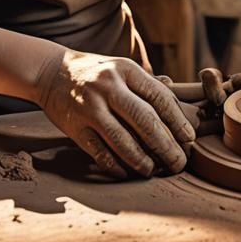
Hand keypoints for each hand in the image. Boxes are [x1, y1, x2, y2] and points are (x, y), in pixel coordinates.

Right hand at [36, 49, 195, 178]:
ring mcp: (89, 106)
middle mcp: (109, 86)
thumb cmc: (97, 73)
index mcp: (126, 70)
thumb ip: (148, 85)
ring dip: (141, 159)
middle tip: (179, 162)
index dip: (177, 119)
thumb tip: (180, 109)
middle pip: (144, 119)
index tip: (189, 138)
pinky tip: (125, 173)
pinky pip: (98, 151)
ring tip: (153, 171)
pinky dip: (113, 165)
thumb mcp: (123, 68)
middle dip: (165, 145)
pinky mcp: (73, 126)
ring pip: (121, 139)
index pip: (158, 97)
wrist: (51, 71)